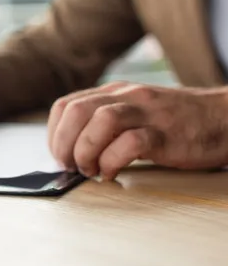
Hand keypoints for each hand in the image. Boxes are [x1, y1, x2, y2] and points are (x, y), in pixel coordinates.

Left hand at [47, 81, 227, 179]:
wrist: (224, 118)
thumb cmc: (175, 122)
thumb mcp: (133, 112)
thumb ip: (103, 122)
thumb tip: (70, 149)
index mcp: (114, 92)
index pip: (65, 105)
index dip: (55, 134)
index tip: (60, 156)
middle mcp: (126, 96)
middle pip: (77, 111)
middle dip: (64, 143)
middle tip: (71, 166)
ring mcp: (147, 113)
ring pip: (100, 121)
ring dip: (85, 151)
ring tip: (90, 170)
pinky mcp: (166, 134)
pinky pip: (131, 142)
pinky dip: (112, 161)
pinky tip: (111, 174)